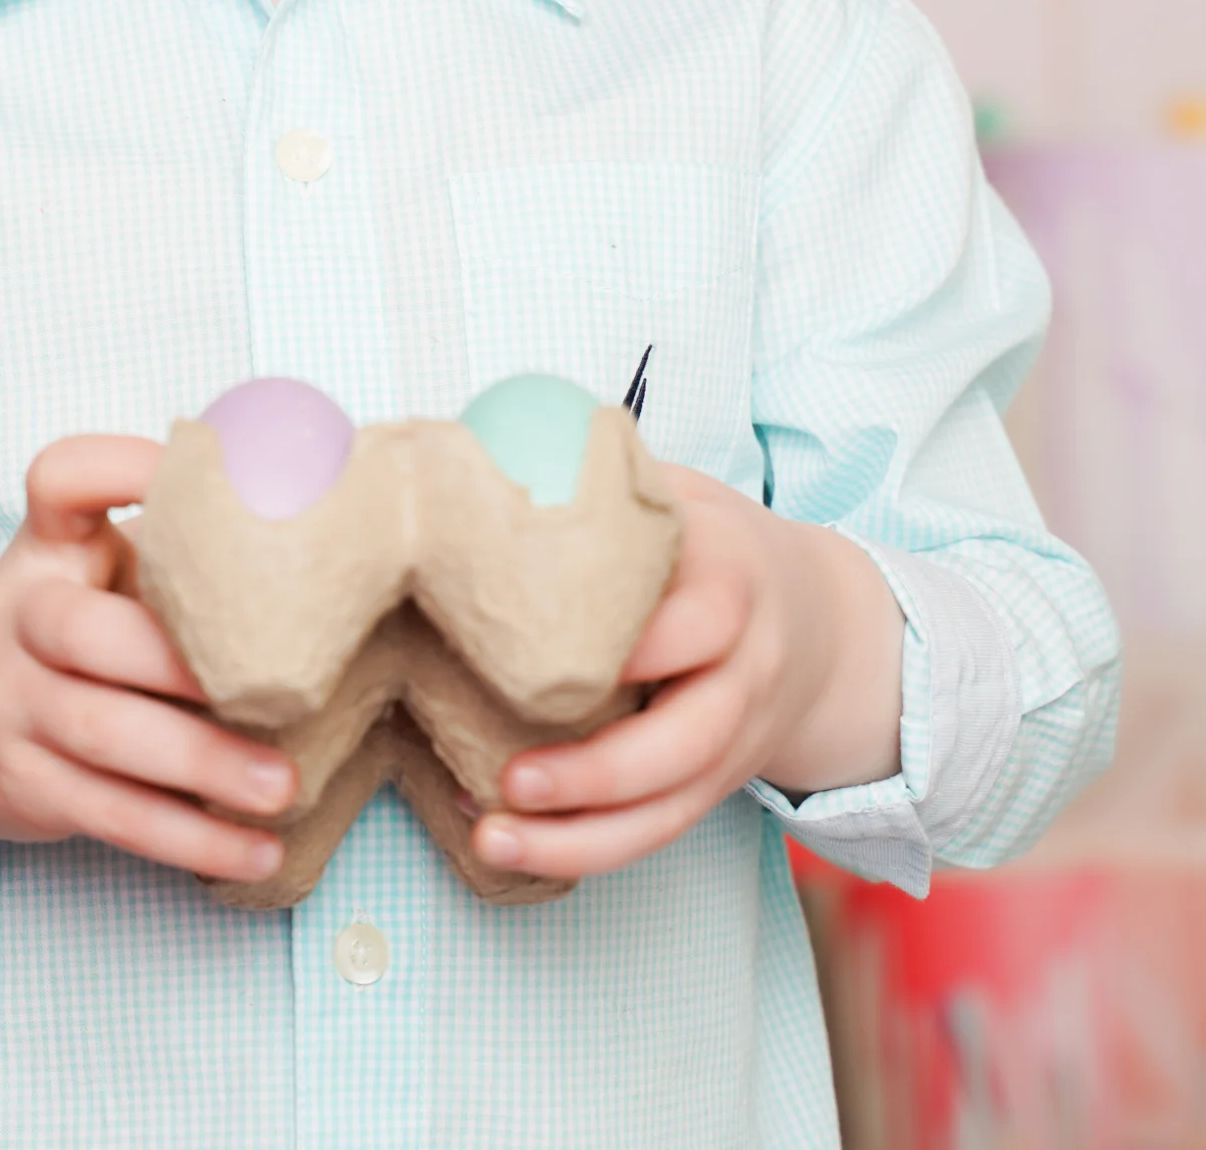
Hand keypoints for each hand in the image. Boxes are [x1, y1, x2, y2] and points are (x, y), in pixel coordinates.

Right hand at [0, 435, 292, 886]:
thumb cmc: (70, 626)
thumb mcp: (99, 570)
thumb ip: (177, 552)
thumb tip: (324, 532)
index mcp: (45, 547)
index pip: (57, 481)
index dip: (118, 466)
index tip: (194, 470)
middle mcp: (17, 618)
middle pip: (84, 633)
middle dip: (177, 664)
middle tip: (277, 688)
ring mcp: (12, 707)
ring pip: (106, 738)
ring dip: (203, 765)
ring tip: (284, 785)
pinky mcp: (28, 786)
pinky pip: (114, 817)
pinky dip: (192, 839)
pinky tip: (258, 850)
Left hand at [471, 464, 902, 881]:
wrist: (824, 623)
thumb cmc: (714, 546)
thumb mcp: (677, 494)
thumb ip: (603, 478)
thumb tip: (485, 460)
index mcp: (733, 580)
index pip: (697, 619)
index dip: (635, 646)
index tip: (548, 654)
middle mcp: (745, 669)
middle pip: (687, 737)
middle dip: (599, 770)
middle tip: (512, 777)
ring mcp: (735, 739)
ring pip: (670, 805)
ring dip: (580, 837)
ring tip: (495, 838)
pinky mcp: (715, 786)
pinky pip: (658, 832)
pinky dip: (588, 850)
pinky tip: (517, 847)